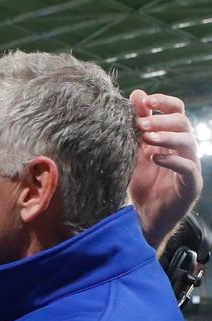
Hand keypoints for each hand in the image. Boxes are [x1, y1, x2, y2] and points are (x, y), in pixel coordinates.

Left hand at [129, 90, 201, 248]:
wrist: (145, 220)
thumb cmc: (143, 186)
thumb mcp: (136, 153)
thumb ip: (138, 126)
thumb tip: (136, 93)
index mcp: (173, 139)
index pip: (177, 111)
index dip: (164, 103)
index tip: (146, 101)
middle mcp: (185, 150)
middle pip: (183, 123)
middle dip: (162, 121)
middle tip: (141, 125)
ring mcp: (190, 167)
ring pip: (187, 142)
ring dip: (166, 137)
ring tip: (146, 139)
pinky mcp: (191, 186)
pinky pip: (187, 168)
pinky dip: (171, 160)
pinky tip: (155, 158)